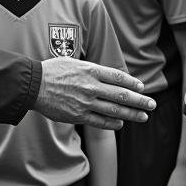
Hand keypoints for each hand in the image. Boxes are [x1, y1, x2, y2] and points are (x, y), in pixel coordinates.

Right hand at [35, 58, 153, 129]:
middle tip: (152, 104)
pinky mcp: (78, 115)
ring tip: (143, 117)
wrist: (32, 85)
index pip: (118, 77)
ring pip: (114, 110)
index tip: (142, 87)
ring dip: (132, 114)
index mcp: (90, 70)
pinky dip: (113, 124)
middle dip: (140, 101)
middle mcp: (90, 86)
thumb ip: (91, 69)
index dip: (132, 82)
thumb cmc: (51, 71)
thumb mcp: (73, 62)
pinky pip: (100, 121)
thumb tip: (106, 75)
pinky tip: (121, 124)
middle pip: (121, 95)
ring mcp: (85, 102)